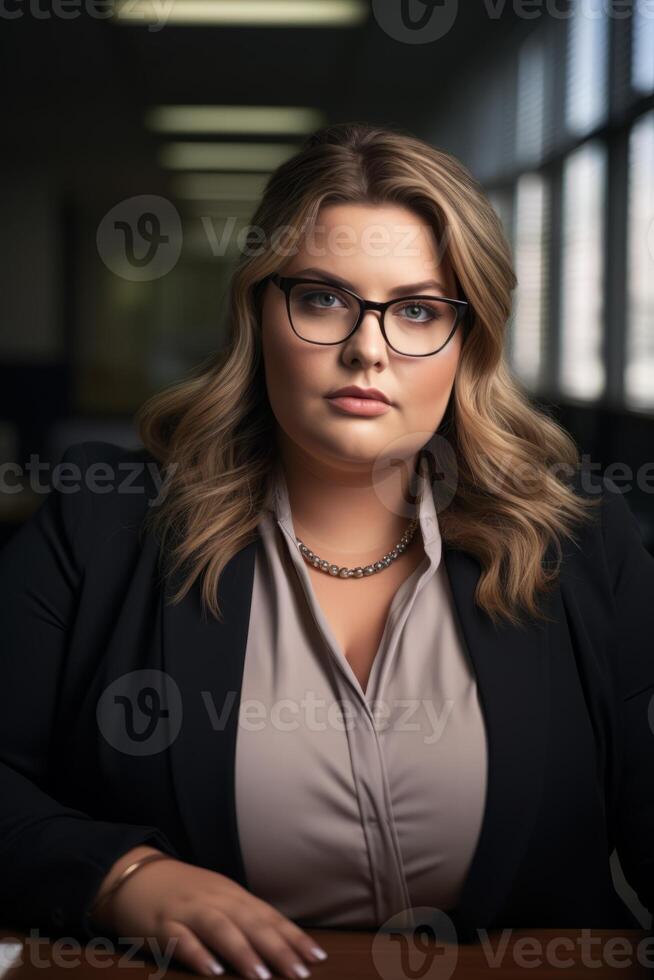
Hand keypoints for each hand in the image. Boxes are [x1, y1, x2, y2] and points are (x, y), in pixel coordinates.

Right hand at [90, 848, 327, 979]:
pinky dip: (197, 953)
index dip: (293, 936)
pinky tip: (212, 970)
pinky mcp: (161, 924)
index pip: (269, 916)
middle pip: (251, 922)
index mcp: (232, 895)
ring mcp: (188, 910)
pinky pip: (181, 939)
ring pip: (220, 928)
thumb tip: (282, 945)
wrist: (135, 874)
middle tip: (300, 972)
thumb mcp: (218, 900)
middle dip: (277, 948)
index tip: (317, 956)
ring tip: (261, 976)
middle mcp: (215, 900)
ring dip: (242, 951)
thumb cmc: (185, 893)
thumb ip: (245, 919)